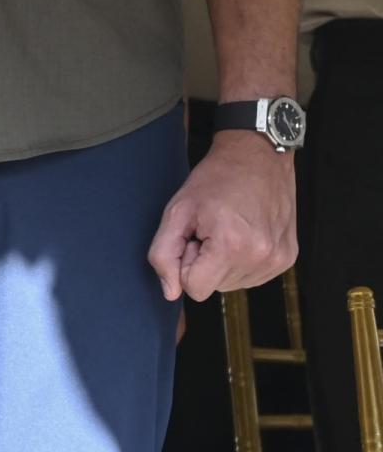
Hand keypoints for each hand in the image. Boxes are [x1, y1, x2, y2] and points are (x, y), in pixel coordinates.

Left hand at [148, 132, 297, 301]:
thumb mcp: (176, 212)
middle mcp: (261, 257)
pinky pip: (252, 276)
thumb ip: (163, 255)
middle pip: (214, 287)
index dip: (186, 263)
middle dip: (204, 262)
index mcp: (232, 246)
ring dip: (222, 262)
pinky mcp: (288, 258)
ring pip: (232, 284)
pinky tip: (242, 233)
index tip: (193, 236)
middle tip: (210, 229)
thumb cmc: (215, 180)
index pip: (195, 289)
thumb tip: (171, 292)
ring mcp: (278, 260)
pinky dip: (241, 260)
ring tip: (227, 228)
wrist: (257, 158)